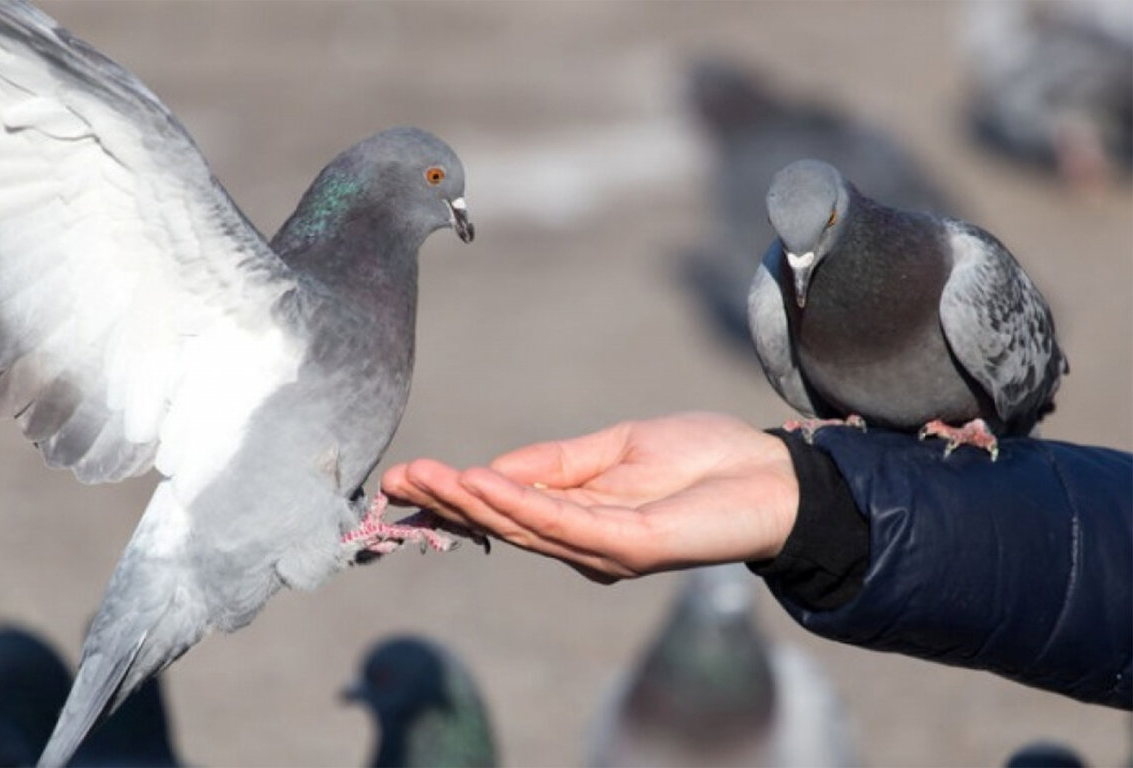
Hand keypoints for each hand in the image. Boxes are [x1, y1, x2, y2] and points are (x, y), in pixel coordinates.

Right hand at [381, 412, 798, 582]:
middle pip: (502, 522)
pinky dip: (518, 502)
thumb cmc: (703, 459)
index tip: (405, 476)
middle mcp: (583, 540)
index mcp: (578, 515)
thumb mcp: (616, 447)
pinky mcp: (628, 545)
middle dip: (447, 501)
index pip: (505, 507)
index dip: (455, 494)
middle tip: (394, 480)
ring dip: (469, 501)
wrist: (773, 474)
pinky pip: (562, 522)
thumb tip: (490, 467)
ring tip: (422, 477)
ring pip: (522, 525)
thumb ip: (555, 461)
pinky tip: (481, 481)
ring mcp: (603, 547)